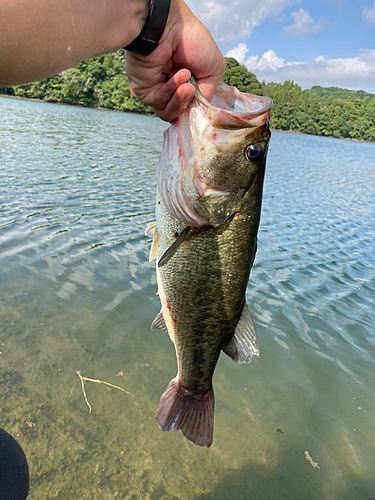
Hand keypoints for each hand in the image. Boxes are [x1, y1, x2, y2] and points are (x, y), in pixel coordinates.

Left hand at [124, 0, 224, 121]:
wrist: (168, 24)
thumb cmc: (192, 39)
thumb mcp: (213, 69)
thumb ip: (208, 94)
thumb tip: (200, 111)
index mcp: (186, 85)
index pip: (191, 109)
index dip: (197, 111)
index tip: (203, 105)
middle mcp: (170, 90)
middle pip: (180, 115)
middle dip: (188, 104)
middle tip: (192, 90)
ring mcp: (156, 91)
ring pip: (169, 113)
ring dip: (180, 99)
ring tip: (186, 81)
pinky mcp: (144, 91)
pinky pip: (159, 104)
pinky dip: (171, 92)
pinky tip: (178, 76)